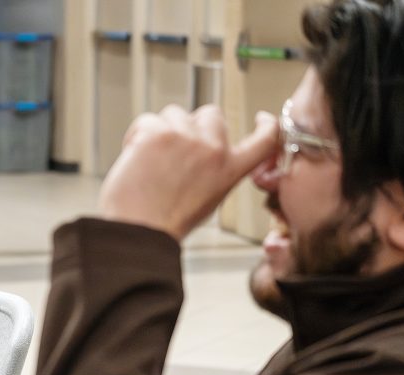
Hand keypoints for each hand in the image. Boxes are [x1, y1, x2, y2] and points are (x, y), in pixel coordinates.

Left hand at [98, 105, 278, 240]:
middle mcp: (214, 150)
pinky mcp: (159, 133)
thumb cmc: (166, 223)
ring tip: (151, 160)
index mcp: (230, 170)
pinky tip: (136, 157)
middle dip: (193, 126)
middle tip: (174, 151)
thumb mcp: (208, 200)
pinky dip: (137, 135)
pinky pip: (147, 120)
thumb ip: (216, 172)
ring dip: (162, 129)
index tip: (262, 118)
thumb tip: (207, 153)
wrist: (141, 231)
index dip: (267, 125)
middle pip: (210, 115)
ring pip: (174, 114)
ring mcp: (187, 138)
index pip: (264, 141)